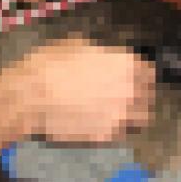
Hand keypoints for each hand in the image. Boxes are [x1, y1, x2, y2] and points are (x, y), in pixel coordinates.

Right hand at [7, 35, 155, 142]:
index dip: (141, 75)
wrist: (30, 97)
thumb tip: (102, 55)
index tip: (134, 78)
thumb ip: (98, 52)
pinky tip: (99, 124)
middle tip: (125, 97)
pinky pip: (120, 133)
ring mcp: (121, 115)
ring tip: (118, 114)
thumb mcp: (75, 45)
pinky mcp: (107, 136)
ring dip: (133, 116)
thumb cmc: (49, 64)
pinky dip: (114, 130)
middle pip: (149, 96)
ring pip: (141, 119)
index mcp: (125, 64)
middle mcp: (130, 90)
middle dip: (139, 96)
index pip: (149, 72)